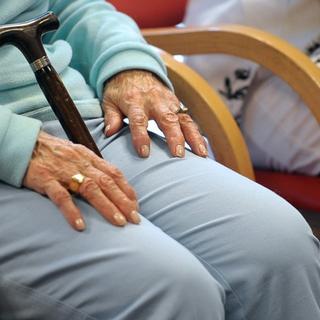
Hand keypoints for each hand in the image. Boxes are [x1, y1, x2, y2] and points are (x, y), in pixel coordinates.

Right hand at [23, 131, 139, 230]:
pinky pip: (61, 196)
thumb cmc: (54, 151)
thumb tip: (112, 180)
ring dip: (107, 206)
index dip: (127, 189)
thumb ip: (94, 166)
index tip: (136, 204)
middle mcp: (81, 164)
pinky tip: (80, 225)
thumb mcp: (78, 153)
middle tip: (135, 219)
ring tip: (119, 222)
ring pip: (90, 189)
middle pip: (107, 183)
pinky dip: (71, 210)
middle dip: (124, 201)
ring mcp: (64, 171)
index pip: (114, 173)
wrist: (26, 143)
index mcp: (89, 158)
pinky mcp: (46, 179)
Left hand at [103, 70, 207, 157]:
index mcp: (135, 101)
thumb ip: (111, 117)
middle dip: (174, 137)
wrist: (135, 68)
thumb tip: (110, 133)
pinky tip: (202, 147)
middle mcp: (155, 101)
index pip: (138, 120)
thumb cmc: (121, 89)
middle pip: (167, 119)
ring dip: (193, 137)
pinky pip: (189, 119)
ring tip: (201, 154)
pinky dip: (197, 133)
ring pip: (184, 120)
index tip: (144, 153)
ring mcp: (169, 102)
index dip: (141, 136)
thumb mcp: (109, 100)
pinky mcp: (177, 104)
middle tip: (178, 154)